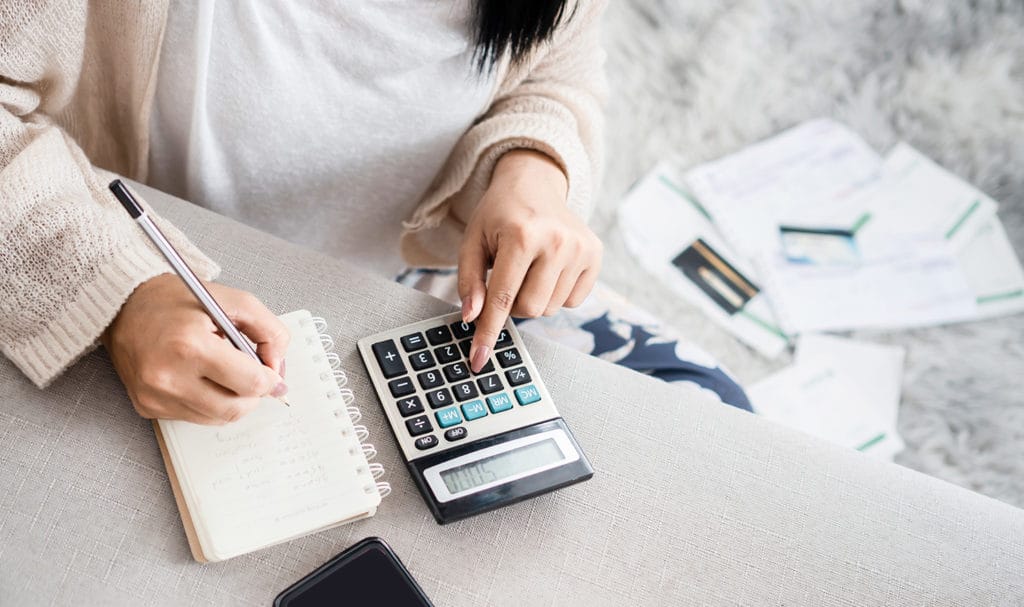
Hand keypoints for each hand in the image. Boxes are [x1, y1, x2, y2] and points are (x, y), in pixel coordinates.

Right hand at [102, 274, 289, 424]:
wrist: (124, 307)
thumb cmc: (178, 301)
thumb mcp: (234, 301)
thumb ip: (269, 331)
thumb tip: (278, 369)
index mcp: (190, 345)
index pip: (250, 383)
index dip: (270, 380)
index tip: (271, 373)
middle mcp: (168, 376)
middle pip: (235, 408)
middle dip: (253, 395)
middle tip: (252, 375)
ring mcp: (155, 396)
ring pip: (217, 418)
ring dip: (232, 400)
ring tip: (225, 373)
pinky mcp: (147, 407)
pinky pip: (195, 417)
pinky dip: (209, 403)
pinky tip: (202, 378)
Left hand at [458, 149, 601, 371]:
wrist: (534, 182)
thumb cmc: (499, 214)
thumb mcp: (472, 241)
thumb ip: (469, 281)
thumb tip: (472, 318)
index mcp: (522, 235)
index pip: (503, 298)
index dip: (488, 332)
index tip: (479, 359)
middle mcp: (557, 242)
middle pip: (530, 309)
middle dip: (512, 304)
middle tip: (506, 278)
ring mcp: (581, 248)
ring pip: (550, 308)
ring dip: (534, 298)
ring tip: (528, 267)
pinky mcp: (596, 255)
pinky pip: (572, 301)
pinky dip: (555, 293)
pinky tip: (548, 268)